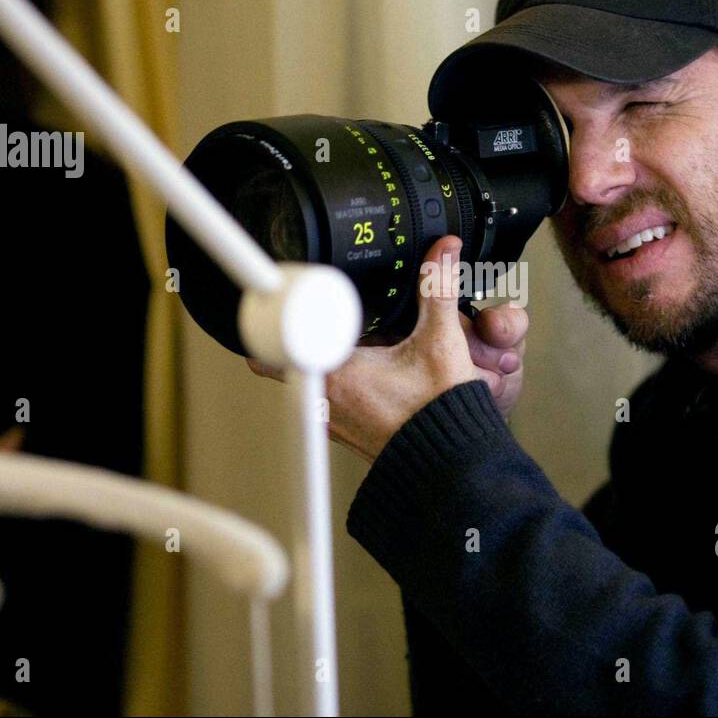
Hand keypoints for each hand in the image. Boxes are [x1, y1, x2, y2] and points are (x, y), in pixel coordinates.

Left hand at [247, 236, 526, 462]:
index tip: (266, 306)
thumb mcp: (441, 342)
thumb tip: (441, 254)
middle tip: (308, 313)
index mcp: (336, 375)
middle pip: (286, 360)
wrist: (454, 464)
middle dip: (298, 335)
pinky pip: (327, 398)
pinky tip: (365, 370)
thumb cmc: (441, 416)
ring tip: (341, 342)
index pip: (265, 353)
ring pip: (307, 380)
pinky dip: (338, 381)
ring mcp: (334, 420)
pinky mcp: (348, 429)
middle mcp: (327, 401)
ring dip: (319, 360)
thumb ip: (437, 289)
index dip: (263, 325)